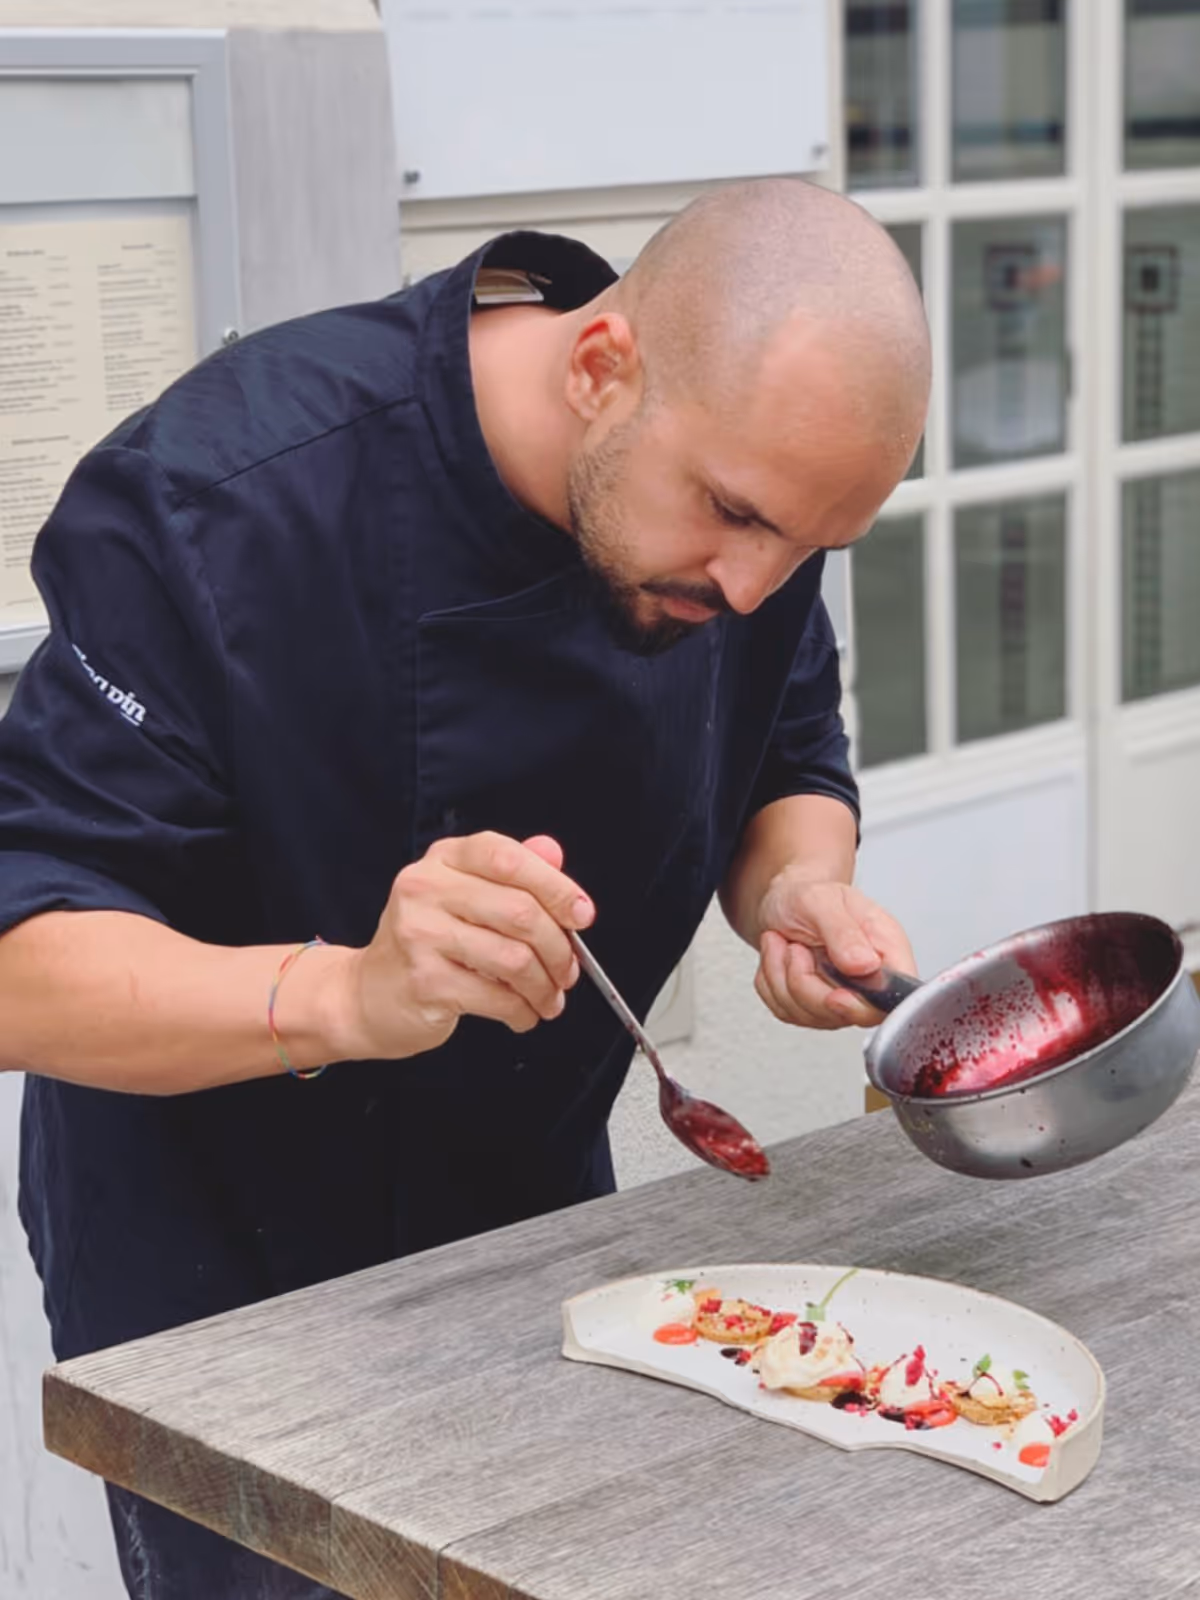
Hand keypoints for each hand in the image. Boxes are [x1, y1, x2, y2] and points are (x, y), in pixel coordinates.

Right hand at [332, 832, 593, 1058]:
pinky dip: (522, 1011)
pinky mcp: (425, 981)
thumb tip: (554, 855)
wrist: (366, 993)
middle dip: (559, 948)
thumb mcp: (463, 895)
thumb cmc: (425, 943)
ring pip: (514, 958)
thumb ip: (510, 872)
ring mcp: (421, 934)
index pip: (508, 858)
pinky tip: (522, 1013)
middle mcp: (426, 889)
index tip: (582, 914)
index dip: (556, 887)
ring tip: (548, 998)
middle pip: (520, 912)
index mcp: (444, 859)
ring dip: (544, 986)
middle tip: (569, 971)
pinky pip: (497, 997)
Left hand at [752, 872, 915, 1030]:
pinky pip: (787, 1011)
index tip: (834, 996)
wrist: (782, 902)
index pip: (893, 998)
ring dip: (783, 978)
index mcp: (887, 950)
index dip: (864, 1007)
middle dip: (806, 983)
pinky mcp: (813, 1008)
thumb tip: (865, 965)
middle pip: (846, 1014)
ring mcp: (842, 999)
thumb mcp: (822, 901)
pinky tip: (779, 958)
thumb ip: (844, 932)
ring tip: (785, 945)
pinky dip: (772, 983)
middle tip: (796, 948)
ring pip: (810, 1015)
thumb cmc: (806, 898)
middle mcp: (869, 980)